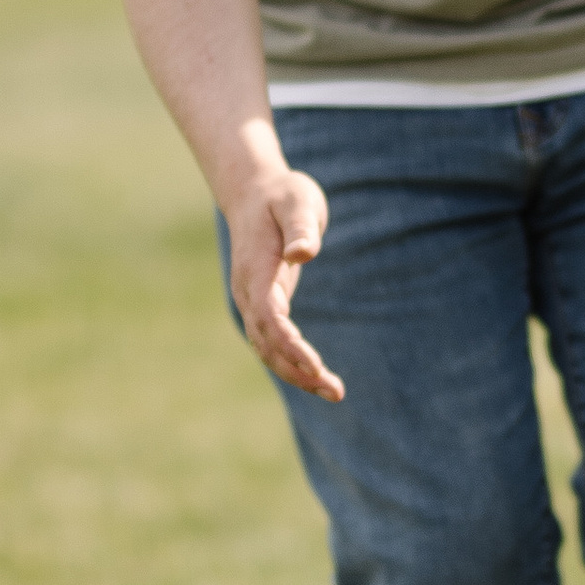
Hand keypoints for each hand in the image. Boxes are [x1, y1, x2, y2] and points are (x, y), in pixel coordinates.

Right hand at [224, 160, 343, 400]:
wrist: (254, 192)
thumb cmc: (282, 194)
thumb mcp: (297, 201)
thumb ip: (301, 227)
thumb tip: (302, 253)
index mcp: (256, 269)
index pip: (269, 317)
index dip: (290, 344)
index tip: (316, 365)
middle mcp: (248, 291)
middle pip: (267, 343)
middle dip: (298, 370)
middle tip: (336, 391)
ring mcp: (252, 300)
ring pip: (268, 349)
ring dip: (297, 373)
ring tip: (334, 392)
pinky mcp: (264, 304)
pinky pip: (273, 341)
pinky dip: (293, 362)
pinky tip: (318, 375)